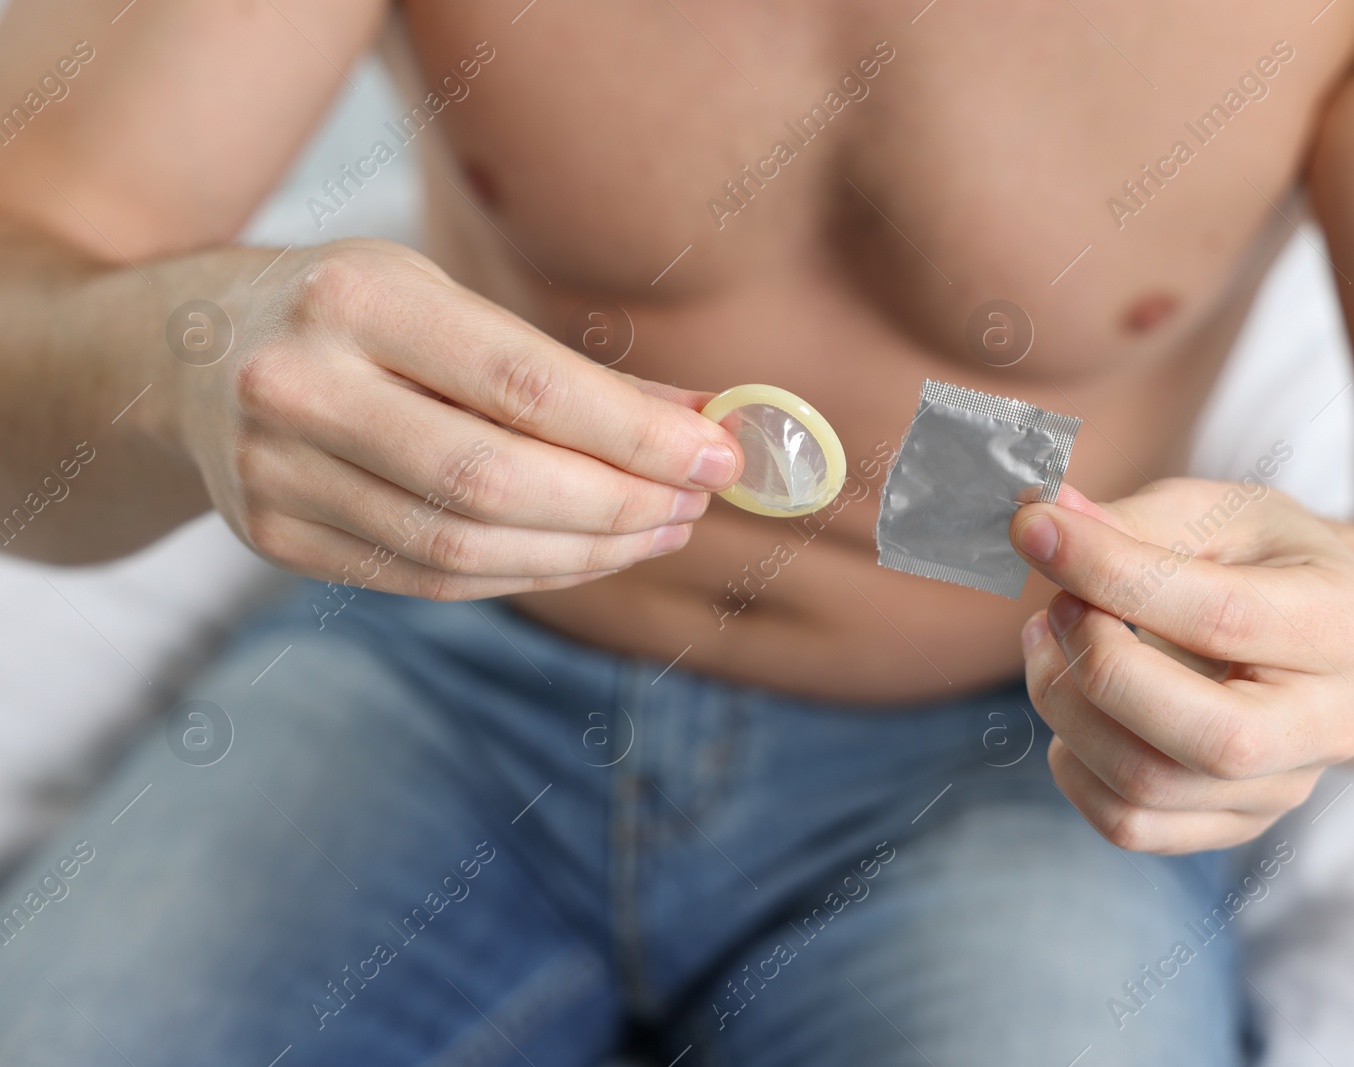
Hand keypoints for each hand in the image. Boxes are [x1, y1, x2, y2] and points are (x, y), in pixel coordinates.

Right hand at [175, 239, 741, 599]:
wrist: (183, 349)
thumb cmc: (350, 314)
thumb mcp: (446, 299)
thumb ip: (570, 369)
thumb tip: (705, 422)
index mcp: (355, 297)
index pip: (522, 384)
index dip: (634, 433)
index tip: (719, 453)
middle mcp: (300, 385)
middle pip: (494, 481)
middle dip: (618, 503)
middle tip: (695, 502)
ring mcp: (273, 473)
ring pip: (463, 548)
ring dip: (587, 551)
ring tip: (659, 527)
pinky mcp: (273, 539)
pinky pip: (428, 580)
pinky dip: (526, 572)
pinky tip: (588, 553)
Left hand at [1010, 478, 1353, 853]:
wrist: (1319, 628)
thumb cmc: (1263, 559)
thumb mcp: (1219, 512)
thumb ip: (1134, 521)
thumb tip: (1041, 521)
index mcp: (1346, 626)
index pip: (1218, 617)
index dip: (1110, 574)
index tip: (1036, 533)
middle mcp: (1330, 725)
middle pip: (1203, 737)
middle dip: (1097, 665)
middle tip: (1058, 606)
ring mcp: (1284, 787)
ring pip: (1149, 786)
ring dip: (1064, 709)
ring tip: (1046, 640)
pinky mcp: (1233, 822)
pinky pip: (1129, 824)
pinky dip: (1071, 764)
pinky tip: (1070, 702)